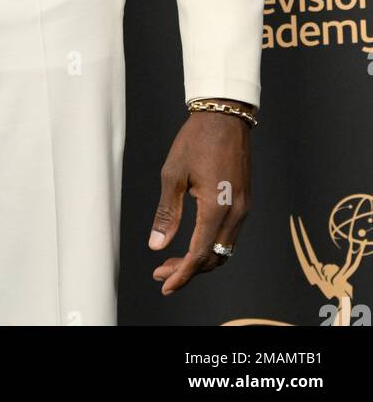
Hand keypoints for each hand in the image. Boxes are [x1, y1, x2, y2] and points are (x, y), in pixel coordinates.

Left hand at [148, 102, 251, 294]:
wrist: (226, 116)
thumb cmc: (195, 140)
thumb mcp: (173, 174)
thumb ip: (167, 213)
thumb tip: (157, 246)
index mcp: (217, 207)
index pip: (199, 253)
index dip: (182, 273)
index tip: (164, 284)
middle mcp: (236, 212)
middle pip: (214, 257)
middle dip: (188, 270)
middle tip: (161, 273)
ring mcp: (243, 208)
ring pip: (224, 249)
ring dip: (200, 260)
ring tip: (172, 262)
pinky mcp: (244, 202)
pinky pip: (230, 235)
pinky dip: (211, 246)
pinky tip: (192, 244)